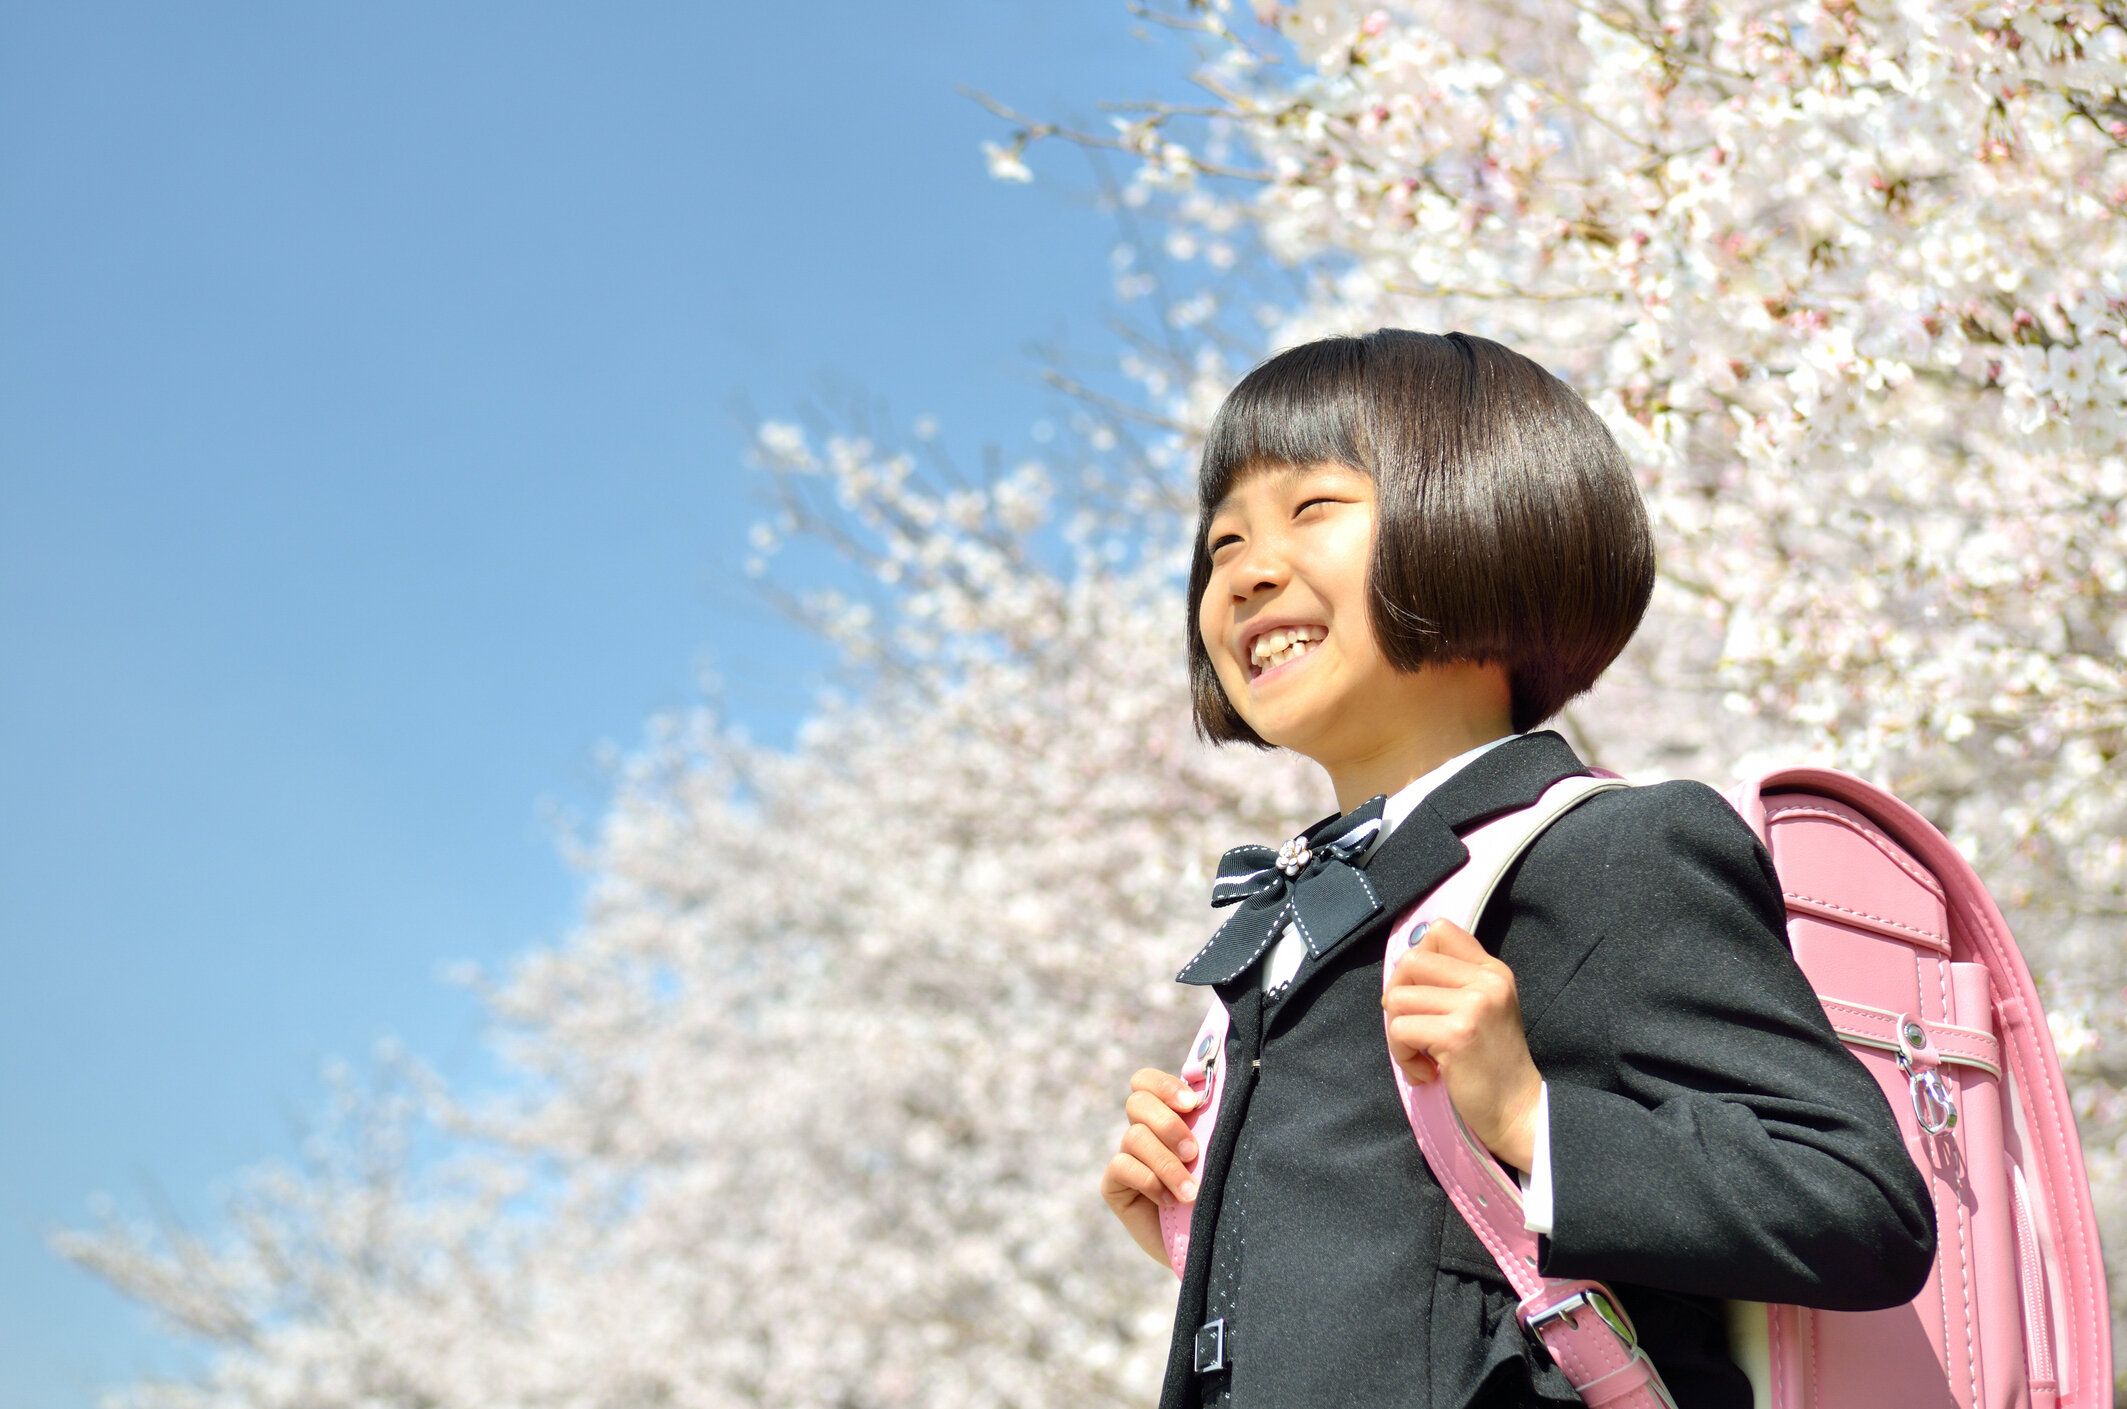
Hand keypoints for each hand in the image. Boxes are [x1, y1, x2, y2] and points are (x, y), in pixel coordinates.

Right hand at [1099, 1067, 1203, 1266]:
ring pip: (1134, 1137)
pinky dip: (1149, 1181)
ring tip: (1190, 1191)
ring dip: (1166, 1164)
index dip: (1164, 1086)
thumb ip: (1211, 1126)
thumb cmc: (1222, 1197)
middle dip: (1168, 1125)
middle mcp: (1144, 1133)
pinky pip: (1122, 1166)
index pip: (1147, 1082)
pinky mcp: (1115, 1186)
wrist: (1210, 1246)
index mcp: (1169, 1117)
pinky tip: (1168, 1201)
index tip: (1193, 1104)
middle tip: (1194, 1153)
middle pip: (1137, 1102)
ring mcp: (1128, 1158)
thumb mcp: (1219, 1157)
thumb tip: (1213, 1094)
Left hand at [1380, 917, 1543, 1172]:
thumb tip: (1405, 962)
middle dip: (1398, 995)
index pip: (1440, 930)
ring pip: (1398, 998)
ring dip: (1398, 1034)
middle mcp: (1486, 981)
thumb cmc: (1493, 1063)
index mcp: (1493, 971)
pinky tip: (1425, 1072)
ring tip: (1421, 1056)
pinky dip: (1403, 1055)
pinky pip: (1400, 1030)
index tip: (1422, 994)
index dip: (1417, 960)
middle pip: (1411, 961)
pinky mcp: (1456, 1035)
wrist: (1519, 1110)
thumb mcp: (1485, 1008)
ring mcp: (1472, 1006)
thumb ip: (1456, 981)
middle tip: (1412, 1028)